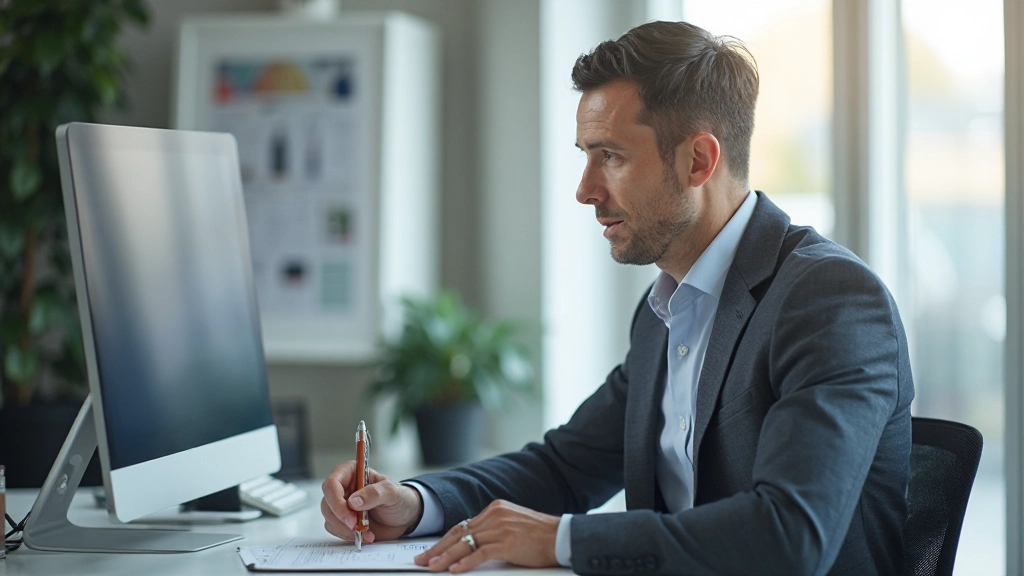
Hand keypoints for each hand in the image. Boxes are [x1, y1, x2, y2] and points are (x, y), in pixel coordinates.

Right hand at [320, 460, 423, 543]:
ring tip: (367, 532)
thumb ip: (375, 493)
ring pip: (329, 518)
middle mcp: (343, 488)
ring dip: (346, 529)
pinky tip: (365, 534)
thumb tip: (353, 501)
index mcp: (351, 473)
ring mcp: (341, 505)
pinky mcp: (342, 520)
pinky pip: (335, 529)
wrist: (404, 517)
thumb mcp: (392, 493)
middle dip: (341, 519)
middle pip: (327, 503)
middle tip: (358, 527)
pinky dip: (348, 535)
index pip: (332, 484)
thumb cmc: (399, 498)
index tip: (350, 516)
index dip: (336, 501)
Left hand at [414, 500, 559, 572]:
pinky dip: (465, 562)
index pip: (463, 525)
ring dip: (446, 557)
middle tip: (421, 560)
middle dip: (438, 548)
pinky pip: (480, 553)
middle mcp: (495, 514)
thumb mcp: (512, 527)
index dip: (444, 540)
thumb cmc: (540, 536)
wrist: (562, 537)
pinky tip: (454, 570)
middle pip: (459, 533)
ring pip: (466, 543)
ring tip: (432, 567)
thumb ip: (492, 532)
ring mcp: (500, 528)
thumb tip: (470, 547)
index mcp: (495, 509)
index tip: (431, 551)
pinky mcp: (507, 542)